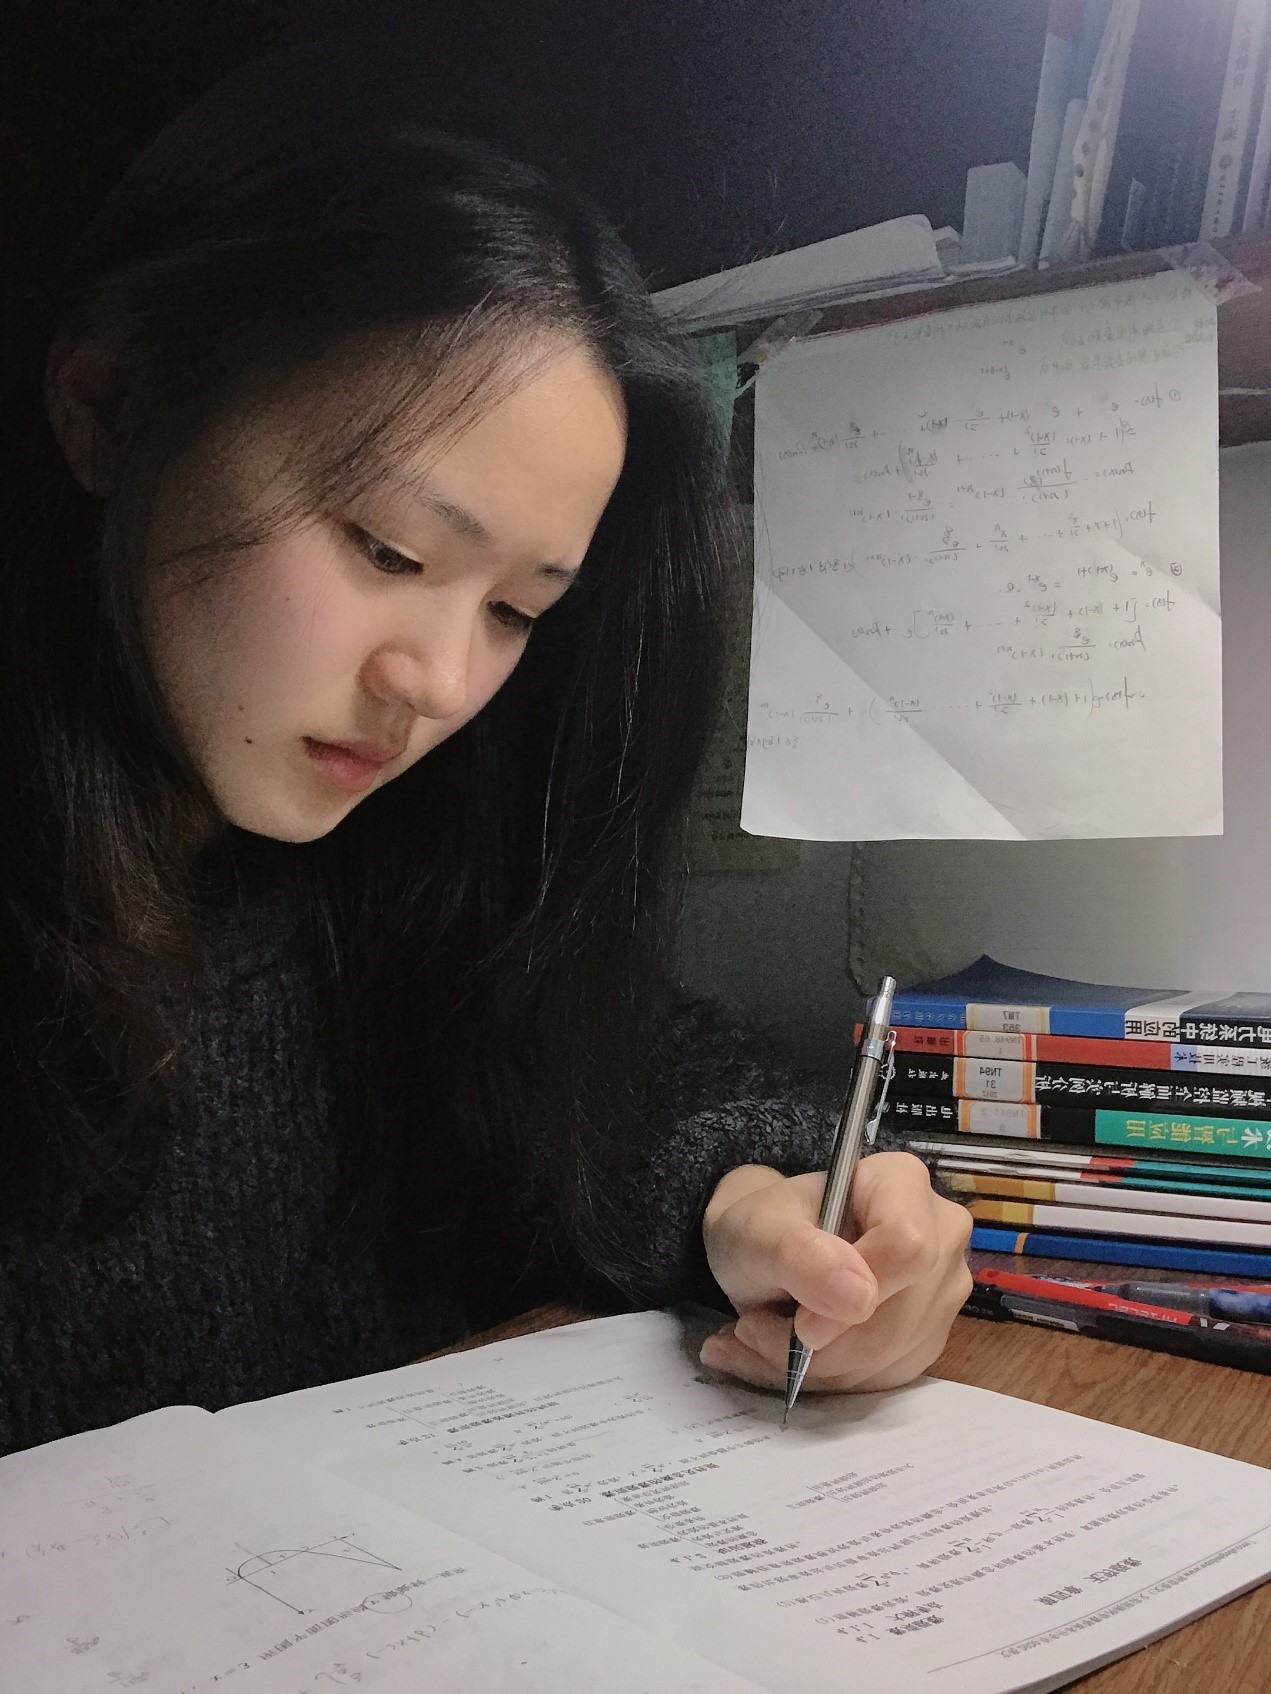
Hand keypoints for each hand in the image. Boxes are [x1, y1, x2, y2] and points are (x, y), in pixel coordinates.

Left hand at [700, 1153, 972, 1392]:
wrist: (765, 1251)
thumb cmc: (765, 1226)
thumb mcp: (759, 1231)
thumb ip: (801, 1255)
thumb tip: (858, 1297)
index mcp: (902, 1183)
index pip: (908, 1247)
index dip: (856, 1295)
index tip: (800, 1320)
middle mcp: (939, 1235)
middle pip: (898, 1317)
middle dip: (821, 1345)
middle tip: (753, 1331)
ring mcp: (940, 1291)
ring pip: (890, 1356)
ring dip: (815, 1366)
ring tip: (761, 1339)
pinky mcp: (926, 1338)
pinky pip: (884, 1378)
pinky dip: (827, 1379)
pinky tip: (788, 1358)